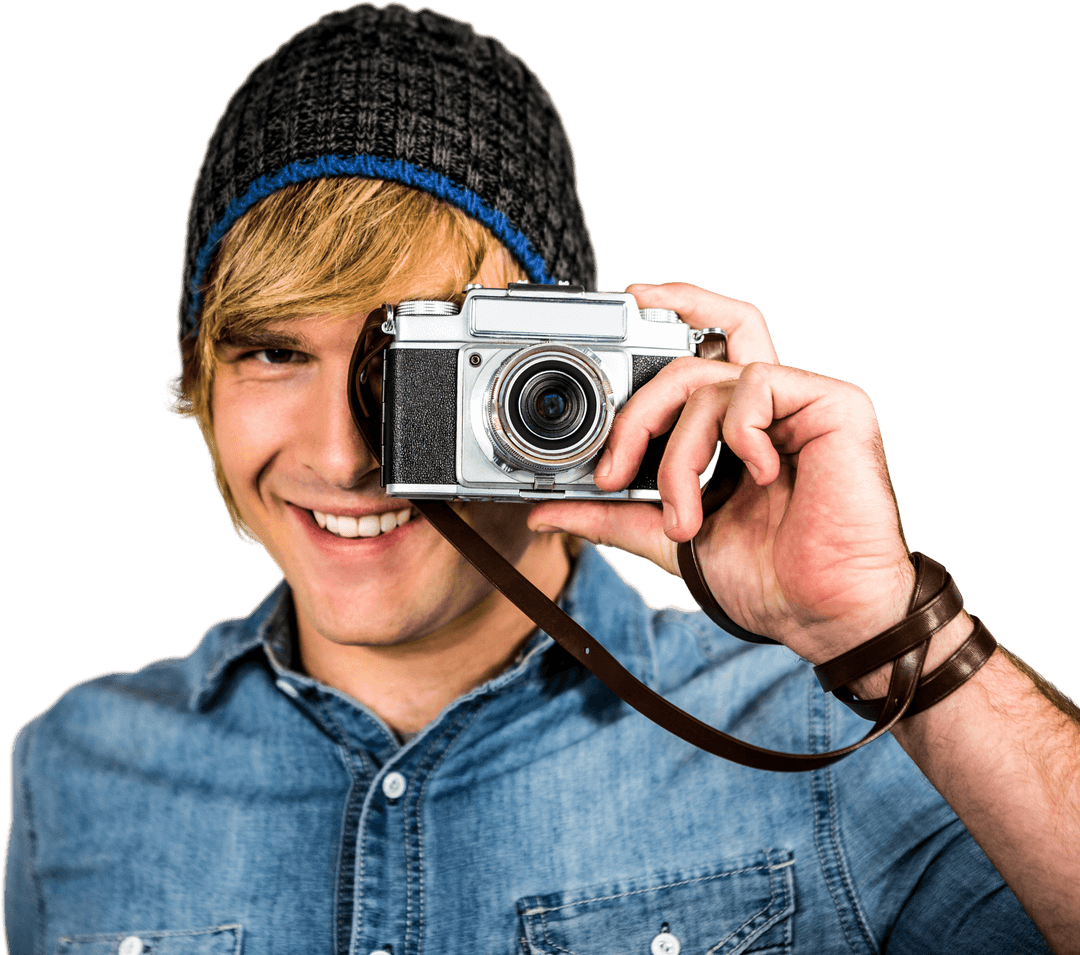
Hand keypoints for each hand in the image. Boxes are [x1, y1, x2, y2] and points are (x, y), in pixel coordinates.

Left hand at [528, 282, 914, 664]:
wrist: (823, 614)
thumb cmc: (766, 580)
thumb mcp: (669, 538)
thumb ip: (613, 516)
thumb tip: (546, 510)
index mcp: (738, 429)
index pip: (704, 347)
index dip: (672, 311)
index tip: (627, 302)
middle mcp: (767, 408)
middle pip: (688, 360)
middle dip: (634, 416)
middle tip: (611, 474)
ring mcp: (801, 402)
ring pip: (706, 381)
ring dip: (676, 454)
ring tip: (682, 516)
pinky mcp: (834, 403)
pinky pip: (756, 383)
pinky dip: (737, 433)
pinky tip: (758, 477)